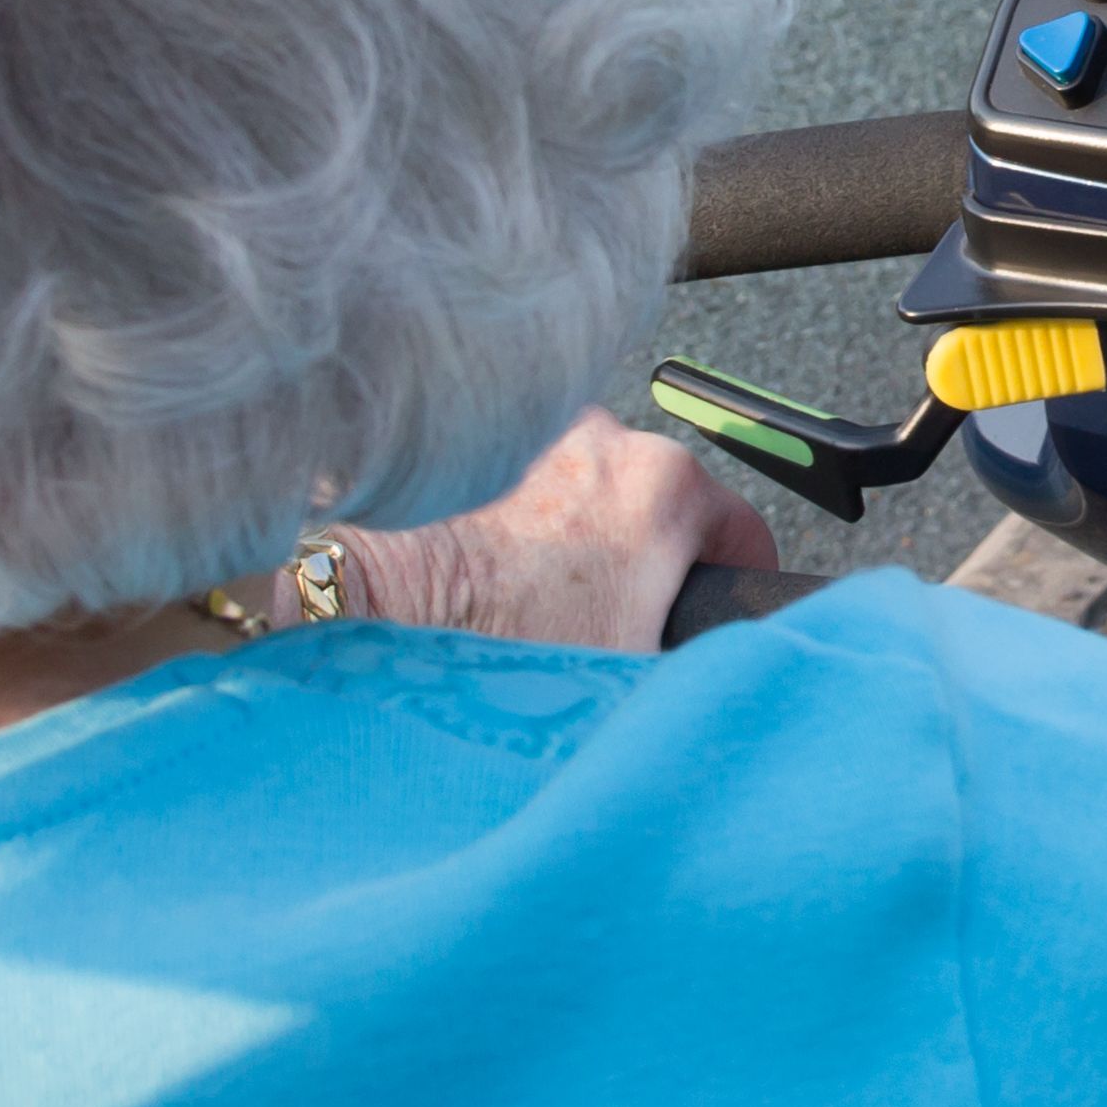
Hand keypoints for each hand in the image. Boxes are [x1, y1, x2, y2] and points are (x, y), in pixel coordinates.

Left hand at [332, 409, 778, 651]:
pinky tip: (484, 572)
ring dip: (568, 535)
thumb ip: (697, 657)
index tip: (712, 613)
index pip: (741, 533)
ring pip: (579, 491)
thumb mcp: (633, 676)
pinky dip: (508, 519)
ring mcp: (529, 430)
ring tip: (529, 601)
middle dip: (638, 559)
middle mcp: (603, 437)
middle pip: (653, 507)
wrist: (365, 624)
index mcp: (663, 487)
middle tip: (602, 622)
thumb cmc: (493, 651)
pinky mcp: (465, 440)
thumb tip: (718, 668)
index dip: (734, 586)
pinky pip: (512, 484)